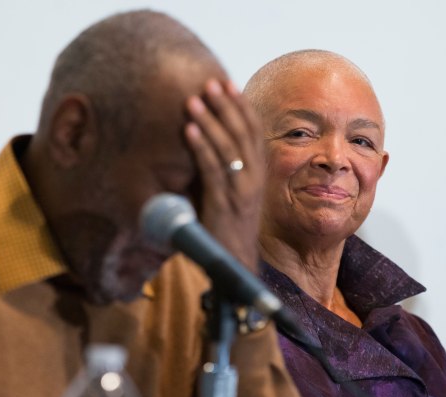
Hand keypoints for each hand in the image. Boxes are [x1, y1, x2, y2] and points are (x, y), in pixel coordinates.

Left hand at [184, 78, 265, 272]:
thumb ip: (220, 169)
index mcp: (256, 173)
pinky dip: (201, 147)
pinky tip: (189, 129)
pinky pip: (212, 170)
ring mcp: (240, 191)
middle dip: (226, 106)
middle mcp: (253, 178)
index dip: (240, 106)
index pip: (252, 131)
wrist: (234, 264)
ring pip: (228, 147)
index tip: (227, 83)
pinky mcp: (223, 203)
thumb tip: (201, 142)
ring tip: (193, 100)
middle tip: (210, 83)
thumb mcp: (227, 192)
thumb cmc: (226, 227)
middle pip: (242, 133)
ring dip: (210, 121)